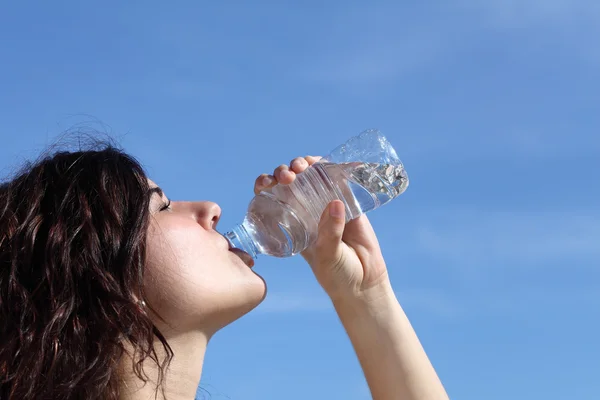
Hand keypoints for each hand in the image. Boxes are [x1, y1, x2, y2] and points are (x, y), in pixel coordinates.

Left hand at [254, 156, 389, 301]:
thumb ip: (330, 234)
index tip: (266, 182)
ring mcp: (327, 204)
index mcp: (291, 222)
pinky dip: (339, 167)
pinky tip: (338, 162)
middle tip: (289, 176)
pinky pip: (341, 180)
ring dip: (308, 164)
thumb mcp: (327, 257)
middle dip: (285, 171)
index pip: (271, 197)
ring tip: (307, 165)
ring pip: (314, 175)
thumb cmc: (337, 275)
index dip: (265, 184)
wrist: (363, 283)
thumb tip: (335, 204)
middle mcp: (306, 210)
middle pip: (291, 181)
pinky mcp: (349, 203)